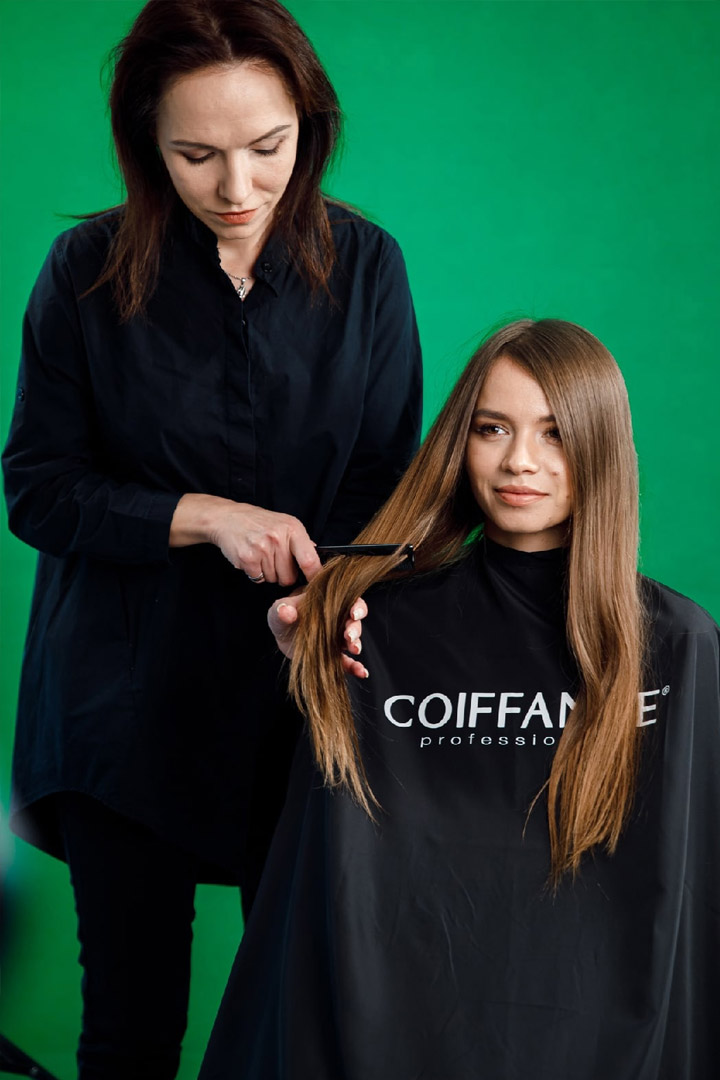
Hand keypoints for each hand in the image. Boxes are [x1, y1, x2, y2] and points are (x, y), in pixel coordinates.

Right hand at [170, 495, 321, 584]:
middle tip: (274, 560)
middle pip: (289, 577)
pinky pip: (258, 578)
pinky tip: (252, 558)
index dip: (314, 577)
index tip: (316, 585)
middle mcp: (279, 538)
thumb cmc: (258, 522)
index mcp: (293, 529)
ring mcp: (262, 548)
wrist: (228, 518)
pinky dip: (255, 573)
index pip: (310, 560)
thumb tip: (317, 559)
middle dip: (283, 574)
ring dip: (268, 573)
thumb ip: (301, 541)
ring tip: (261, 555)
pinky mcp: (248, 558)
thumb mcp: (284, 523)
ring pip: (273, 579)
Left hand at [268, 594, 368, 678]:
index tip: (354, 614)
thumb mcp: (279, 609)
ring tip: (354, 649)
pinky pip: (346, 662)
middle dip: (355, 629)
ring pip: (352, 640)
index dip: (357, 607)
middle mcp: (338, 620)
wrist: (281, 634)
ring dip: (356, 644)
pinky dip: (355, 667)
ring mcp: (336, 639)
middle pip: (354, 622)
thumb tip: (286, 611)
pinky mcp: (332, 656)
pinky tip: (361, 672)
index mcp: (329, 603)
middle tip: (349, 635)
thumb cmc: (283, 615)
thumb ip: (282, 609)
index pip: (350, 601)